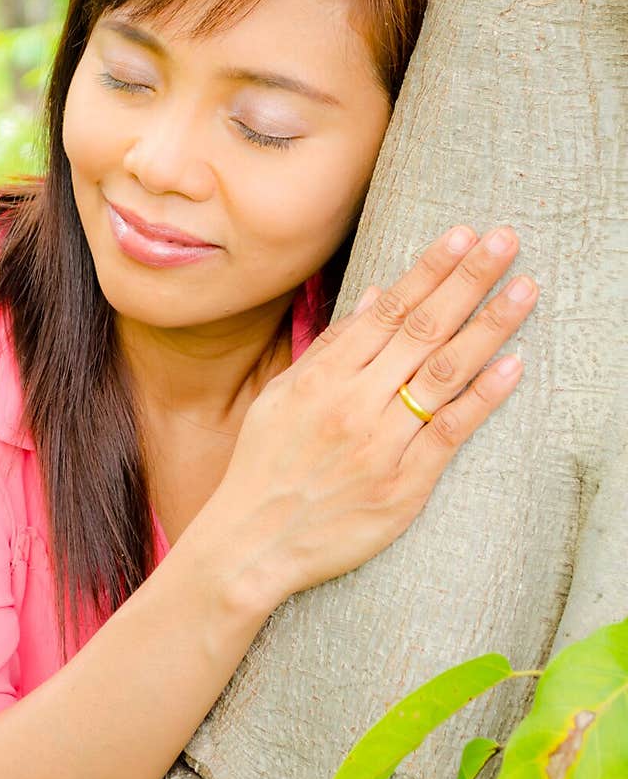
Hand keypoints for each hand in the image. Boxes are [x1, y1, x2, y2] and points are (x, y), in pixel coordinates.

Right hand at [200, 224, 538, 611]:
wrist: (254, 543)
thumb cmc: (266, 465)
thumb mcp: (284, 395)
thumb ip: (334, 346)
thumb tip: (379, 295)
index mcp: (324, 377)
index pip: (389, 309)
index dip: (430, 268)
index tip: (463, 235)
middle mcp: (354, 403)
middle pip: (423, 330)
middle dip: (468, 280)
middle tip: (506, 241)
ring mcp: (382, 445)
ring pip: (443, 374)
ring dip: (488, 327)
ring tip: (524, 289)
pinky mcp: (404, 486)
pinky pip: (450, 433)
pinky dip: (482, 398)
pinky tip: (512, 365)